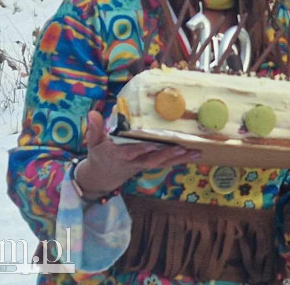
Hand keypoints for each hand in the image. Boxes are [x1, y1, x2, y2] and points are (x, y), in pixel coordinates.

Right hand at [73, 111, 200, 198]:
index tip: (150, 144)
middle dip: (166, 155)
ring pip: (163, 163)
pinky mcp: (151, 165)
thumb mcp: (94, 142)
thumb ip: (94, 129)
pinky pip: (167, 164)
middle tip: (181, 147)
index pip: (129, 153)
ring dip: (179, 159)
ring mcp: (143, 165)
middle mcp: (134, 162)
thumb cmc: (100, 154)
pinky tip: (196, 154)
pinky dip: (181, 160)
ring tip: (196, 152)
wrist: (104, 176)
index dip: (139, 150)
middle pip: (152, 160)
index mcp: (118, 155)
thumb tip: (93, 113)